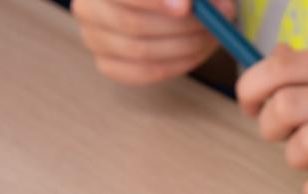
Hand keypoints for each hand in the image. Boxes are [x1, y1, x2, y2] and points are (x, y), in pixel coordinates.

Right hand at [73, 0, 228, 86]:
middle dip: (179, 27)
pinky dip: (175, 65)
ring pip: (140, 52)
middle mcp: (87, 7)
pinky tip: (193, 52)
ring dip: (183, 47)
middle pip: (132, 24)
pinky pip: (142, 73)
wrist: (159, 0)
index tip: (187, 7)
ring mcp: (93, 38)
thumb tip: (221, 11)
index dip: (156, 1)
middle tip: (211, 25)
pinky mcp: (106, 64)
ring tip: (208, 36)